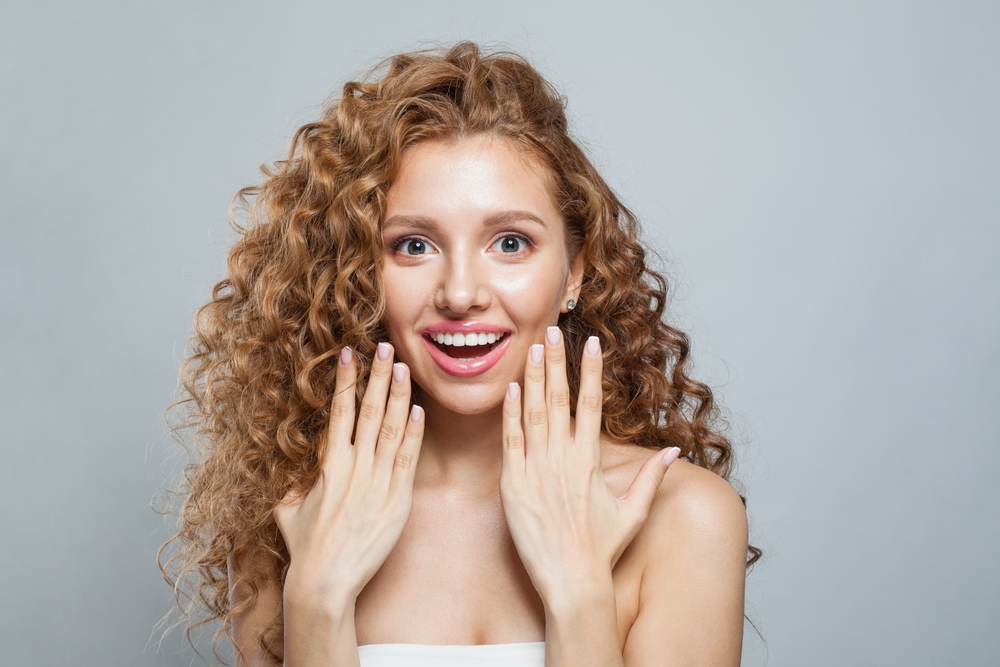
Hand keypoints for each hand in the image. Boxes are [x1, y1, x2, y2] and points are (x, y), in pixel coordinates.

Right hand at [273, 342, 424, 611]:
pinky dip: (414, 434)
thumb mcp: (288, 509)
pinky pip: (408, 460)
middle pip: (368, 411)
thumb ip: (293, 482)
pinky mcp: (397, 500)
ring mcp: (377, 482)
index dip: (346, 380)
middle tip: (386, 347)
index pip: (340, 412)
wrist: (326, 581)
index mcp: (328, 465)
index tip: (351, 354)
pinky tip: (420, 411)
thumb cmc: (305, 548)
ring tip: (404, 368)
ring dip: (398, 397)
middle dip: (378, 376)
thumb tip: (289, 464)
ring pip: (391, 429)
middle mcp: (354, 467)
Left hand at [499, 327, 680, 603]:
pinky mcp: (514, 485)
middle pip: (559, 400)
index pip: (592, 405)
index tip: (592, 343)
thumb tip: (675, 450)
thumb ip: (651, 477)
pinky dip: (511, 414)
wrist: (570, 580)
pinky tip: (511, 389)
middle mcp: (563, 460)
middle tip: (552, 331)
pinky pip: (511, 442)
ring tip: (531, 349)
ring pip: (533, 414)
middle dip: (556, 362)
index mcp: (590, 462)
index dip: (591, 371)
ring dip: (532, 379)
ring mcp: (536, 471)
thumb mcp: (633, 512)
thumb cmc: (602, 548)